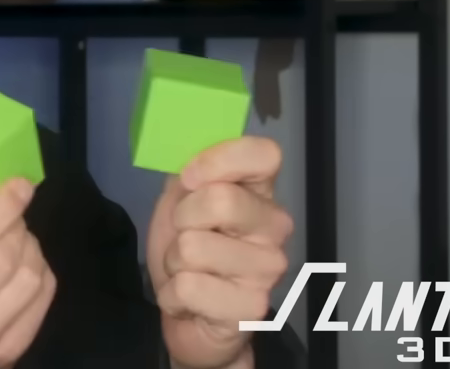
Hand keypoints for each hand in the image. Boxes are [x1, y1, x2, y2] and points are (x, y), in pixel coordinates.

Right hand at [0, 157, 55, 368]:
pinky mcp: (6, 357)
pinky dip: (41, 273)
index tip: (18, 183)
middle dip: (16, 223)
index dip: (0, 208)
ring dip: (30, 246)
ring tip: (15, 236)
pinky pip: (42, 302)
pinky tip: (23, 264)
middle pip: (3, 259)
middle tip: (11, 208)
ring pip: (28, 279)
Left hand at [146, 136, 293, 368]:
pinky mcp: (253, 309)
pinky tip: (190, 299)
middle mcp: (276, 227)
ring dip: (174, 262)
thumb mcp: (181, 200)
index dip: (218, 161)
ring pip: (194, 247)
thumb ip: (189, 171)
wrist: (189, 314)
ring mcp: (269, 270)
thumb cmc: (188, 247)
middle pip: (220, 200)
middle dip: (181, 220)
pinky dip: (173, 295)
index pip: (265, 154)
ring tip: (188, 270)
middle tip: (185, 237)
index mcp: (260, 192)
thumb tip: (183, 135)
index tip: (190, 179)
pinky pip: (189, 287)